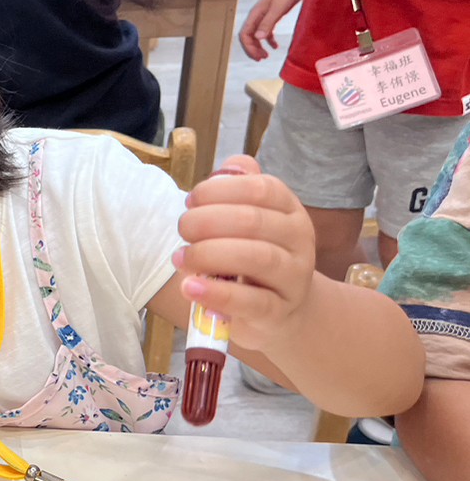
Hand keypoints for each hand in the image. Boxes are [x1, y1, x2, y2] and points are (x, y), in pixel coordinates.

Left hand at [174, 155, 317, 350]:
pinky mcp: (278, 311)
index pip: (261, 188)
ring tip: (181, 258)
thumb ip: (238, 190)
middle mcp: (299, 239)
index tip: (190, 201)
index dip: (220, 190)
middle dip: (207, 221)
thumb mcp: (249, 221)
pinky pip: (251, 301)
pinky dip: (217, 294)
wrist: (282, 310)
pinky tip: (190, 287)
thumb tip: (229, 168)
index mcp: (289, 210)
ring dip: (210, 254)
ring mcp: (293, 277)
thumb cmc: (254, 256)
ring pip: (257, 257)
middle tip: (182, 229)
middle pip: (254, 221)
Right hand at [238, 0, 308, 59]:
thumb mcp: (278, 8)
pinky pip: (267, 31)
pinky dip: (269, 40)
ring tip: (266, 55)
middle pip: (248, 36)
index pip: (244, 35)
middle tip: (262, 58)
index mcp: (255, 13)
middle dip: (252, 49)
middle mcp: (258, 15)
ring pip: (256, 35)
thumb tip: (257, 38)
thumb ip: (267, 23)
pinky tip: (276, 46)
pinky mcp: (274, 14)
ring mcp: (266, 15)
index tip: (259, 56)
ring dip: (259, 46)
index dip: (249, 47)